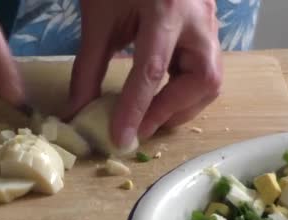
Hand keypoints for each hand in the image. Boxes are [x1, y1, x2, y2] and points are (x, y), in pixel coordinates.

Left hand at [65, 0, 221, 147]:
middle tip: (141, 127)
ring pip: (211, 79)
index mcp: (165, 10)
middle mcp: (197, 19)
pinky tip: (161, 95)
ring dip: (182, 104)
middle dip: (172, 110)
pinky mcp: (209, 29)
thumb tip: (76, 111)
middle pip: (203, 80)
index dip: (135, 109)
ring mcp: (209, 23)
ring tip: (150, 115)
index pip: (152, 71)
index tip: (121, 139)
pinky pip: (205, 69)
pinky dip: (184, 90)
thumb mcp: (99, 19)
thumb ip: (88, 68)